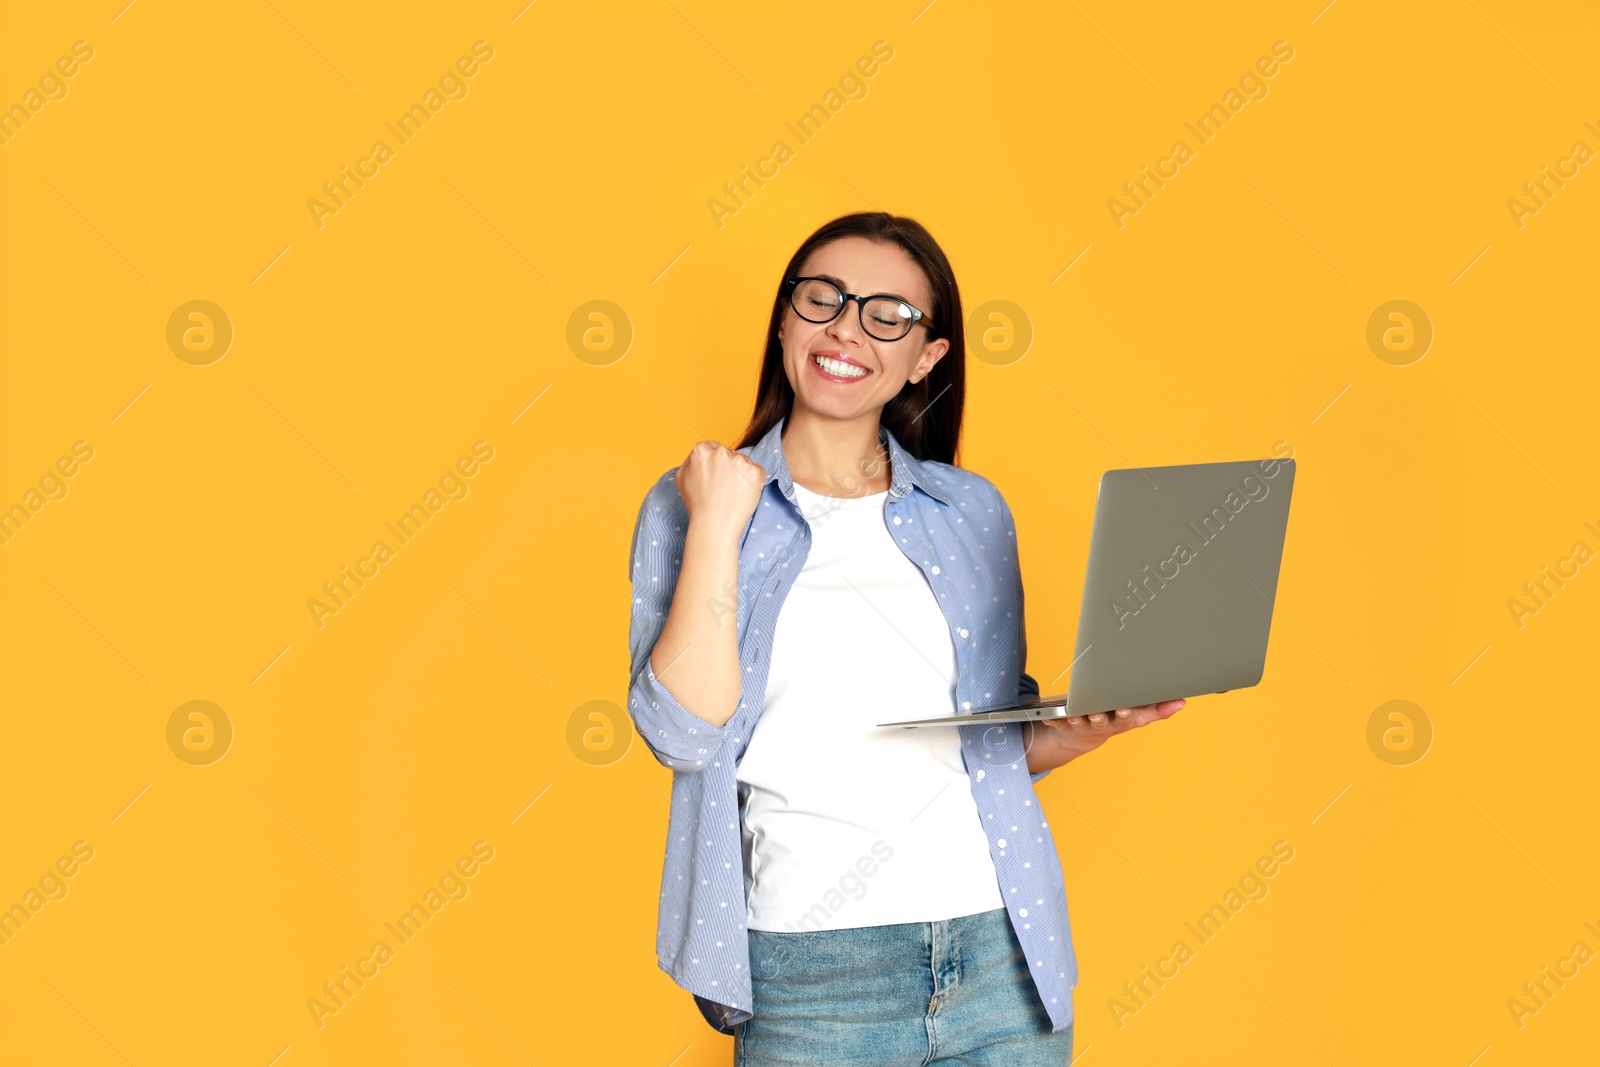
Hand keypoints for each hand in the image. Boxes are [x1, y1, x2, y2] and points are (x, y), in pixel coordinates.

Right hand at [674, 441, 765, 538]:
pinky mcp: (755, 472)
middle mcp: (721, 452)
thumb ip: (691, 460)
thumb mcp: (682, 477)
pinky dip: (754, 482)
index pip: (714, 448)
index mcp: (701, 450)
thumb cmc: (697, 505)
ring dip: (742, 474)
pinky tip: (743, 494)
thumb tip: (701, 454)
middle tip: (724, 488)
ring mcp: (739, 461)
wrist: (713, 525)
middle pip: (730, 454)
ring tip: (732, 493)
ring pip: (744, 462)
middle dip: (729, 467)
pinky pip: (758, 472)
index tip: (716, 477)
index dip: (716, 464)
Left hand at [1023, 699, 1187, 773]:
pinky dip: (1053, 719)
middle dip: (1101, 718)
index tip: (1123, 710)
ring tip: (1074, 714)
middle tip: (1099, 713)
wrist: (1085, 737)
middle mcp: (1102, 724)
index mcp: (1120, 720)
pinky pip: (1058, 722)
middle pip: (1102, 721)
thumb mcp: (1138, 715)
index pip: (1125, 718)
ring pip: (1081, 722)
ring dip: (1077, 719)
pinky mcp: (1066, 724)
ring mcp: (1084, 725)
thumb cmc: (1115, 719)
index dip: (1124, 715)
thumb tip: (1181, 702)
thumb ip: (1158, 709)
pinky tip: (1048, 716)